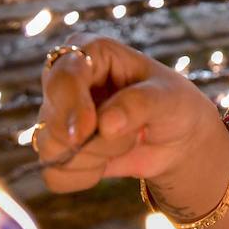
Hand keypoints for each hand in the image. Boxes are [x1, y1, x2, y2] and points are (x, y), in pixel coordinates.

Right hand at [34, 34, 215, 192]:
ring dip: (95, 156)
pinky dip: (83, 176)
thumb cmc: (173, 104)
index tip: (87, 130)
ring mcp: (58, 115)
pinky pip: (54, 174)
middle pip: (51, 118)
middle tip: (132, 134)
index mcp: (89, 52)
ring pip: (51, 149)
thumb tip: (104, 125)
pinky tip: (106, 163)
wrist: (177, 138)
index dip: (71, 105)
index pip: (63, 76)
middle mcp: (65, 81)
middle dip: (92, 139)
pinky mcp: (58, 147)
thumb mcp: (167, 97)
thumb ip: (138, 104)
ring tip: (125, 141)